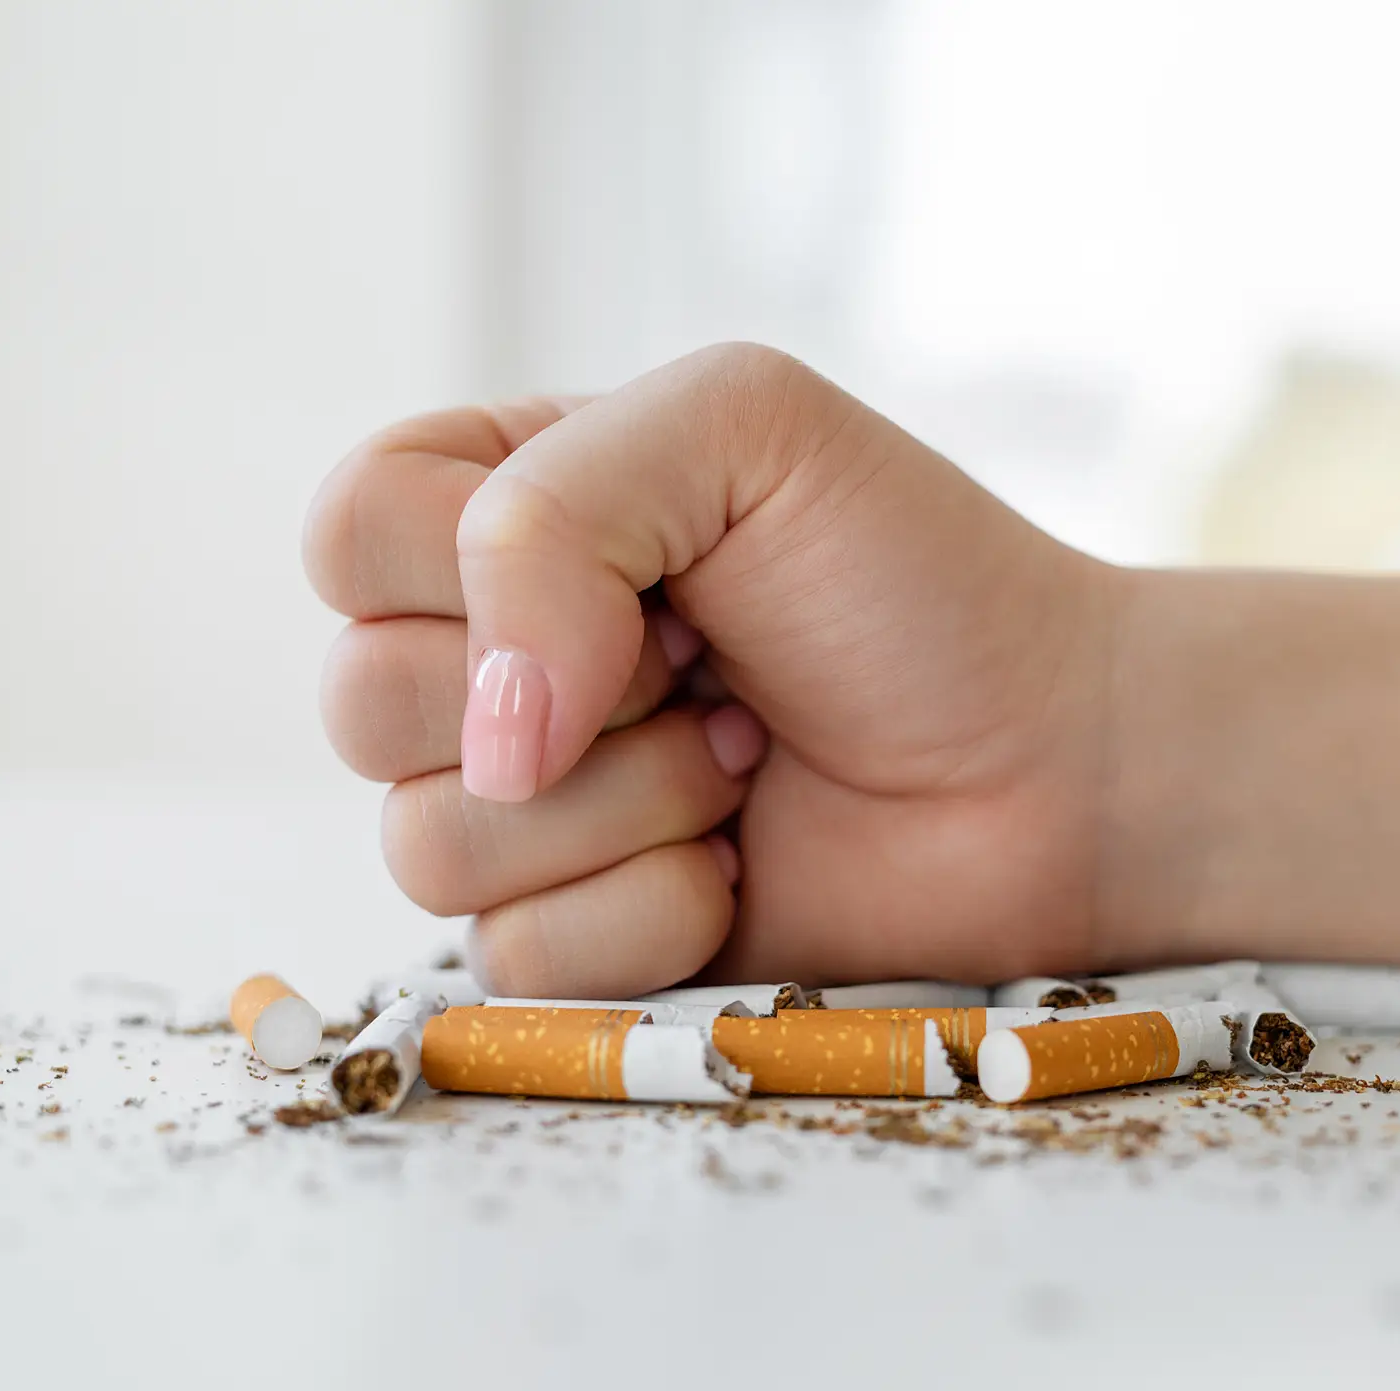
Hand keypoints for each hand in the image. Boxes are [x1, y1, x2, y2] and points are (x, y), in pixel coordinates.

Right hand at [304, 343, 1126, 996]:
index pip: (345, 531)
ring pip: (428, 844)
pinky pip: (513, 954)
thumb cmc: (916, 581)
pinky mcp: (578, 936)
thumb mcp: (737, 428)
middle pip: (361, 704)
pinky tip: (740, 864)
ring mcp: (528, 809)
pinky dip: (650, 911)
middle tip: (711, 664)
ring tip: (741, 760)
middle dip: (571, 694)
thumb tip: (489, 734)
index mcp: (504, 513)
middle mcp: (493, 660)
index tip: (644, 568)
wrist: (1053, 763)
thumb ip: (550, 512)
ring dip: (623, 804)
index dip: (467, 564)